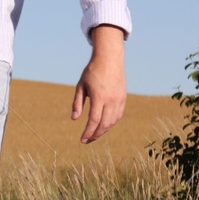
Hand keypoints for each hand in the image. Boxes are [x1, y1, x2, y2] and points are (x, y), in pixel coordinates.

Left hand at [72, 26, 126, 143]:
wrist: (110, 59)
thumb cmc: (92, 72)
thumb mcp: (80, 86)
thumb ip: (77, 103)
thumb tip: (74, 119)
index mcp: (99, 97)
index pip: (94, 120)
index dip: (88, 132)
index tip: (82, 140)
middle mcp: (111, 100)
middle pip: (104, 124)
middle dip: (95, 134)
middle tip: (87, 140)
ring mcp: (119, 99)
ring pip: (113, 121)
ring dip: (104, 130)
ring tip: (94, 134)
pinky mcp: (123, 98)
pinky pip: (118, 115)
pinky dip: (111, 123)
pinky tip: (104, 125)